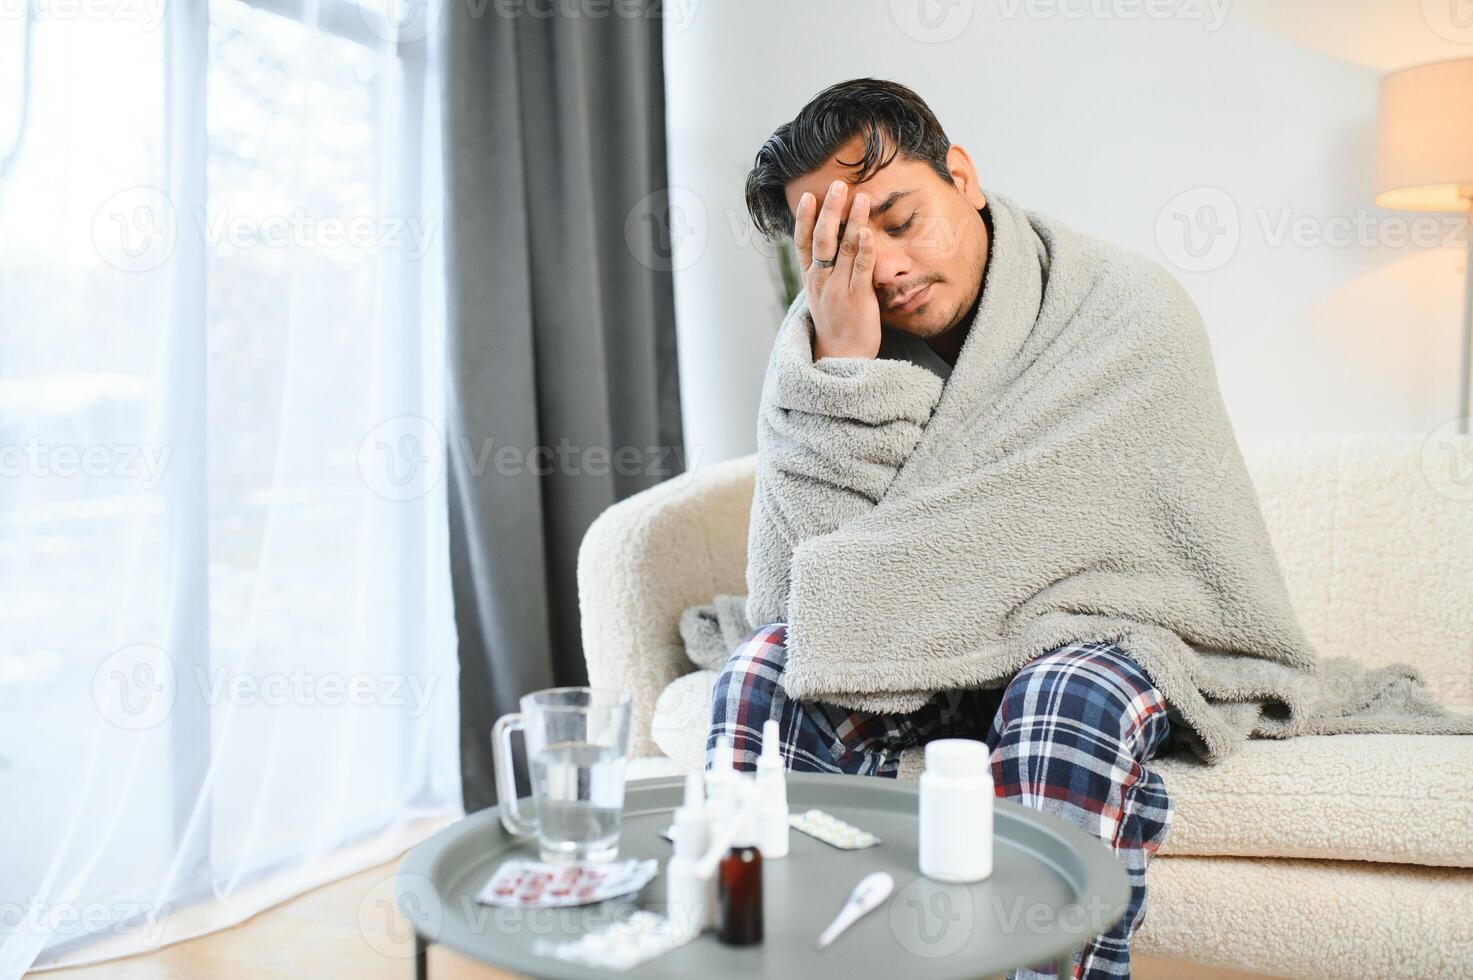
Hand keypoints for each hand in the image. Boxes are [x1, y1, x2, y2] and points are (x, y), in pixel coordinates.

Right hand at [794, 179, 879, 360]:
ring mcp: (838, 289)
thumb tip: (833, 249)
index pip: (803, 243)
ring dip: (851, 219)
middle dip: (830, 210)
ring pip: (842, 248)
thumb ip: (826, 273)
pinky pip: (860, 268)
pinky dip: (863, 248)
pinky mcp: (858, 297)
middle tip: (838, 185)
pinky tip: (867, 231)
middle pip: (821, 239)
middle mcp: (820, 281)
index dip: (805, 219)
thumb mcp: (823, 298)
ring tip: (859, 196)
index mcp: (810, 280)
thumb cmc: (836, 326)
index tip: (808, 196)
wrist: (843, 359)